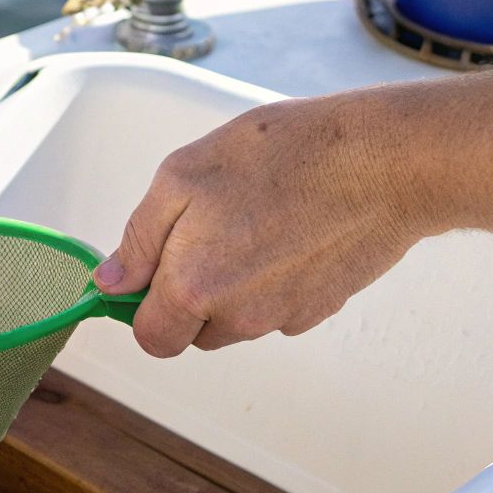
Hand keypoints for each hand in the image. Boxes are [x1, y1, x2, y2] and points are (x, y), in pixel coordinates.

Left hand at [93, 90, 435, 356]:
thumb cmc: (284, 155)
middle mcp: (238, 317)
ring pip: (239, 320)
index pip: (151, 338)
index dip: (144, 306)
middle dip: (190, 295)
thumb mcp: (184, 174)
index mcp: (193, 288)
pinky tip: (291, 228)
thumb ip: (138, 238)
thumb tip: (112, 284)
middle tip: (209, 228)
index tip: (152, 270)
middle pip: (195, 332)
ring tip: (256, 218)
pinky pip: (281, 306)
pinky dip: (277, 279)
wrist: (381, 161)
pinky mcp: (322, 308)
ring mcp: (285, 317)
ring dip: (234, 286)